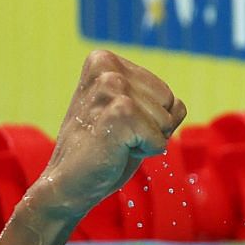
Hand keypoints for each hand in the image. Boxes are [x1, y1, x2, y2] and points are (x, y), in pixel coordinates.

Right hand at [33, 50, 186, 219]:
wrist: (67, 182)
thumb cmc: (102, 149)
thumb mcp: (130, 113)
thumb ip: (154, 100)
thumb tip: (178, 105)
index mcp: (105, 61)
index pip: (164, 94)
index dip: (149, 118)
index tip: (115, 125)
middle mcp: (107, 68)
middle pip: (169, 103)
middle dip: (151, 126)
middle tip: (115, 136)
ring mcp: (112, 87)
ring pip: (167, 120)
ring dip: (147, 139)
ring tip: (114, 142)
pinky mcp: (119, 112)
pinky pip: (160, 139)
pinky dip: (145, 151)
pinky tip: (115, 151)